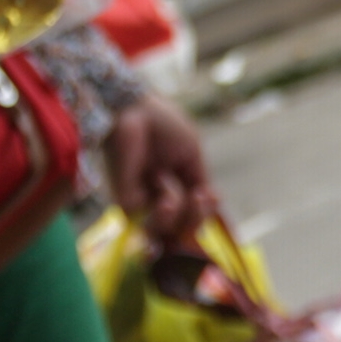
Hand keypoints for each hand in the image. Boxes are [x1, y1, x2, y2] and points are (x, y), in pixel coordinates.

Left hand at [105, 97, 210, 246]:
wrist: (137, 111)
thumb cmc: (163, 124)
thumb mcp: (192, 153)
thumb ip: (200, 182)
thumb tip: (214, 204)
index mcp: (172, 183)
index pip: (190, 213)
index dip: (204, 212)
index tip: (212, 197)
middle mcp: (155, 195)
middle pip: (180, 228)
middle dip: (196, 218)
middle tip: (200, 200)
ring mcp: (140, 201)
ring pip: (168, 230)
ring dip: (182, 214)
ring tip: (179, 191)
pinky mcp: (125, 203)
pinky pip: (152, 223)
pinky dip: (168, 208)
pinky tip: (165, 190)